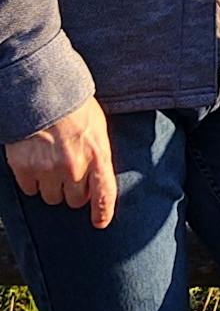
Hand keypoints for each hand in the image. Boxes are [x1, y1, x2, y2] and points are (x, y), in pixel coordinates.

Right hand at [5, 98, 116, 229]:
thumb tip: (98, 177)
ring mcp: (47, 168)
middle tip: (67, 172)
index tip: (99, 223)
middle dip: (72, 190)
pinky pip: (30, 190)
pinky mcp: (24, 167)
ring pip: (51, 198)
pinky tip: (34, 162)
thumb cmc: (74, 104)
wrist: (42, 88)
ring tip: (50, 164)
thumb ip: (99, 153)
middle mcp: (73, 166)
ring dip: (51, 187)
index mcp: (97, 154)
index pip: (104, 193)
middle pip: (74, 200)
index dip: (103, 212)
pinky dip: (32, 181)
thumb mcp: (97, 126)